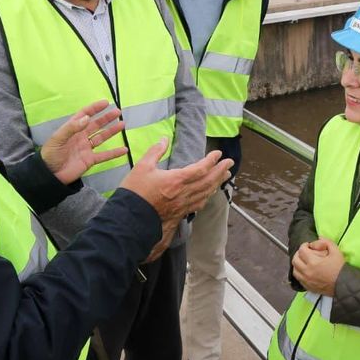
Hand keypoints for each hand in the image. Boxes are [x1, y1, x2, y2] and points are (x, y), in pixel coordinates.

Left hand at [41, 100, 127, 184]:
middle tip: (118, 112)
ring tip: (122, 124)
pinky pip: (104, 155)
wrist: (50, 175)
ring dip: (111, 131)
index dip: (94, 108)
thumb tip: (87, 118)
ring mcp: (86, 148)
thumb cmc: (50, 155)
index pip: (85, 115)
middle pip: (96, 125)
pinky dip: (114, 153)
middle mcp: (81, 137)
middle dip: (106, 118)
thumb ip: (71, 128)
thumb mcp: (57, 139)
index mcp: (72, 129)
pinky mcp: (90, 160)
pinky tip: (124, 150)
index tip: (105, 103)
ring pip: (102, 137)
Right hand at [120, 139, 232, 260]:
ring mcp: (183, 205)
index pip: (201, 168)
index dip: (212, 160)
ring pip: (206, 193)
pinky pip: (198, 204)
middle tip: (230, 163)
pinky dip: (207, 196)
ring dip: (217, 183)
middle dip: (221, 171)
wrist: (129, 220)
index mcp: (177, 180)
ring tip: (225, 176)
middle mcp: (184, 193)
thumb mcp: (142, 167)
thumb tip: (164, 139)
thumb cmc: (135, 193)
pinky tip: (209, 194)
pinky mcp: (179, 214)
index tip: (219, 153)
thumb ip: (155, 152)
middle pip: (208, 181)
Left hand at [292, 238, 343, 296]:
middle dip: (299, 253)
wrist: (344, 284)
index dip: (304, 245)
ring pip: (294, 270)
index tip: (308, 245)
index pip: (301, 250)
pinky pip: (298, 279)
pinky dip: (299, 273)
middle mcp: (307, 272)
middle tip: (304, 252)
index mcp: (313, 262)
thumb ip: (326, 242)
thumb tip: (318, 238)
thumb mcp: (336, 251)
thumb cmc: (340, 268)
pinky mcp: (308, 287)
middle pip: (295, 260)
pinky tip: (305, 271)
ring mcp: (306, 281)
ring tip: (303, 261)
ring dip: (297, 264)